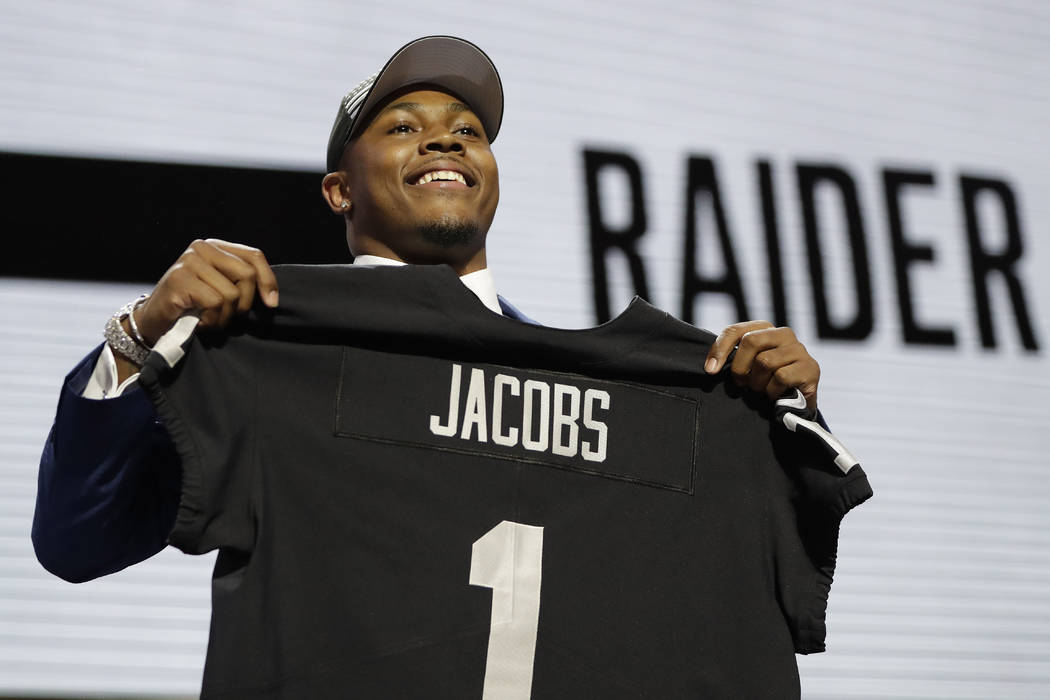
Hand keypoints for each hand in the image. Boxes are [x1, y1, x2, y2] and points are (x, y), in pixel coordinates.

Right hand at [132, 239, 278, 345]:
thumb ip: (240, 282)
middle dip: (244, 303)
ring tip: (209, 319)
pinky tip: (200, 321)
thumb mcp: (220, 288)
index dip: (268, 281)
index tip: (272, 304)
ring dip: (225, 316)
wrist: (155, 321)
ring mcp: (189, 261)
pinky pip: (215, 302)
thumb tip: (272, 296)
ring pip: (232, 293)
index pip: (254, 256)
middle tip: (227, 315)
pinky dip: (212, 319)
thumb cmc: (193, 307)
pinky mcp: (179, 279)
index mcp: (216, 246)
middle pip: (247, 274)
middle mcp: (202, 247)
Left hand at [704, 321, 819, 412]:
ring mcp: (799, 349)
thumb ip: (731, 358)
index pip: (735, 330)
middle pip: (750, 341)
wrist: (795, 405)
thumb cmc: (765, 382)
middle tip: (742, 384)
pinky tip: (775, 395)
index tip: (710, 371)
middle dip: (740, 368)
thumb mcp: (746, 367)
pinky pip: (780, 377)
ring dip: (757, 383)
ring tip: (762, 389)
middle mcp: (784, 333)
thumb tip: (710, 368)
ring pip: (765, 361)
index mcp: (765, 329)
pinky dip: (772, 391)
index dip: (719, 349)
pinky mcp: (810, 368)